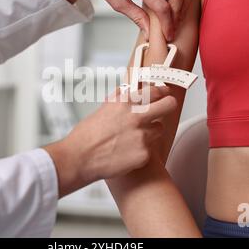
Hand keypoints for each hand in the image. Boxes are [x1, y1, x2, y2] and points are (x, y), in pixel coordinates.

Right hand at [44, 86, 176, 196]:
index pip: (155, 91)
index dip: (162, 93)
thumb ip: (120, 99)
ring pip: (159, 129)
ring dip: (151, 132)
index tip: (163, 95)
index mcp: (125, 103)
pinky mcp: (144, 154)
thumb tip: (128, 90)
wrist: (79, 158)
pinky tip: (127, 152)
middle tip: (164, 109)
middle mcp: (136, 116)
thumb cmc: (86, 135)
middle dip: (168, 105)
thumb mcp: (103, 109)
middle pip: (169, 105)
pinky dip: (141, 151)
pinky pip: (151, 150)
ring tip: (134, 137)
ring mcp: (142, 136)